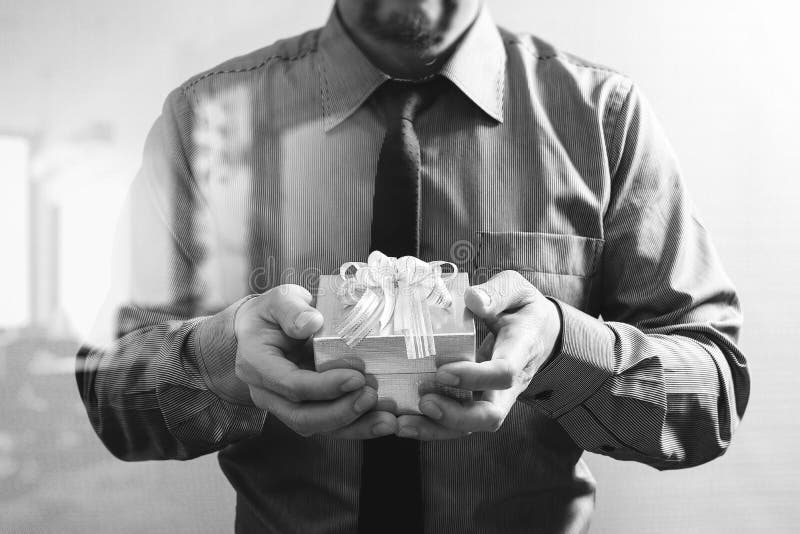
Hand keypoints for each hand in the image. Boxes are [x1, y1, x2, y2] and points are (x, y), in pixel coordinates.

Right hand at [234, 284, 397, 438]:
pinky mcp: (306, 409)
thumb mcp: (278, 300)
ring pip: (318, 427)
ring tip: (386, 420)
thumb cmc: (271, 314)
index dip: (324, 386)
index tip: (356, 377)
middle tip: (371, 396)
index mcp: (257, 365)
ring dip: (355, 426)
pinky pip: (331, 425)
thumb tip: (311, 322)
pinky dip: (358, 425)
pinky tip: (383, 421)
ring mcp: (285, 406)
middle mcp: (268, 393)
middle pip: (303, 417)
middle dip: (341, 412)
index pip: (291, 385)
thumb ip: (290, 309)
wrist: (263, 330)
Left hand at [396, 270, 560, 439]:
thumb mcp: (517, 289)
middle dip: (455, 416)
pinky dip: (430, 426)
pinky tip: (402, 423)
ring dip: (436, 428)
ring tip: (402, 423)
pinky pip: (457, 421)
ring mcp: (494, 396)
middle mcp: (509, 383)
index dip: (475, 377)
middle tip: (423, 402)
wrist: (541, 331)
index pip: (504, 374)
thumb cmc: (524, 307)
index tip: (443, 370)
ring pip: (471, 425)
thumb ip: (497, 293)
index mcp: (520, 350)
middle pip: (490, 415)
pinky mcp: (477, 400)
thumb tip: (473, 299)